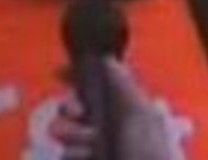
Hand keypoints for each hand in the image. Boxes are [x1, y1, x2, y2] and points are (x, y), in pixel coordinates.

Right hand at [50, 59, 181, 159]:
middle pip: (72, 108)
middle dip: (71, 109)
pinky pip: (65, 156)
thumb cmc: (147, 152)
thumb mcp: (139, 114)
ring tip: (89, 148)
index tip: (60, 73)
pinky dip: (72, 155)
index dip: (76, 77)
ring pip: (64, 133)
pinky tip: (83, 157)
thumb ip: (122, 84)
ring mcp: (94, 150)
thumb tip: (107, 57)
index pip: (95, 85)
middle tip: (79, 115)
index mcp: (123, 109)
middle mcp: (107, 128)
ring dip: (72, 136)